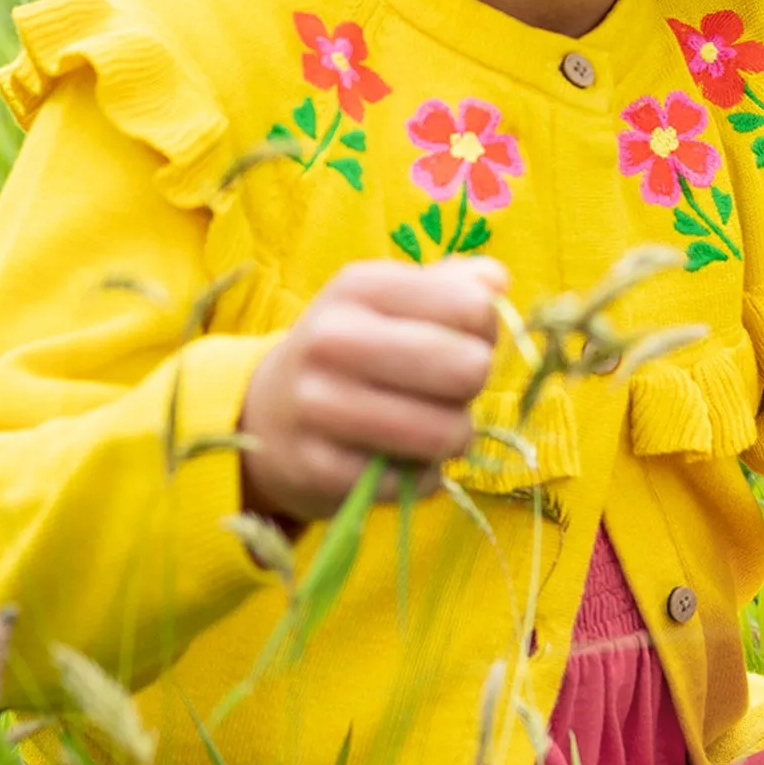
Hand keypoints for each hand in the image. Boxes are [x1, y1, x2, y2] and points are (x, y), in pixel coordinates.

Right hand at [238, 257, 503, 526]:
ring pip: (443, 432)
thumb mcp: (390, 303)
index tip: (465, 340)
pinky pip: (413, 481)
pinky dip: (423, 477)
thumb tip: (497, 283)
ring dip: (455, 437)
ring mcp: (318, 405)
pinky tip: (402, 461)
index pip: (470, 305)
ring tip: (436, 430)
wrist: (266, 416)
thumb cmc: (352, 352)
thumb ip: (452, 284)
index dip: (486, 330)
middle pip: (466, 367)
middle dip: (474, 386)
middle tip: (453, 391)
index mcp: (358, 287)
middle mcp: (332, 339)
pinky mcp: (317, 467)